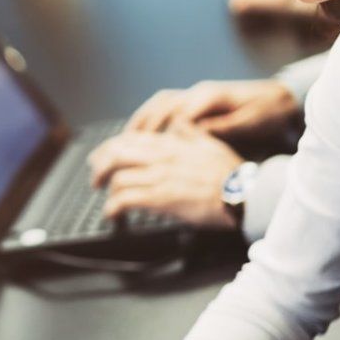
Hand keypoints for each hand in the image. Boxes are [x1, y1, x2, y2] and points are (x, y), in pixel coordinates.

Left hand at [87, 129, 242, 229]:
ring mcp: (160, 177)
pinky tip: (113, 215)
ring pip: (118, 177)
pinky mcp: (161, 198)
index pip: (131, 139)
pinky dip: (113, 208)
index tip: (103, 156)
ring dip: (107, 191)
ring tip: (107, 202)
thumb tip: (177, 123)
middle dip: (100, 166)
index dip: (111, 147)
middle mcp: (162, 157)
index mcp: (171, 143)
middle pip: (116, 154)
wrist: (243, 194)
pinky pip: (126, 199)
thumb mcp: (210, 143)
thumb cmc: (230, 173)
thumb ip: (190, 133)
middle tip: (95, 178)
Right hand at [128, 79, 298, 139]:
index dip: (160, 134)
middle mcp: (199, 92)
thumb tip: (192, 132)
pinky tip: (142, 134)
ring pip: (159, 104)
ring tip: (124, 142)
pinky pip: (166, 106)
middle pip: (160, 106)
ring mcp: (197, 95)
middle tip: (124, 149)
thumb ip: (222, 127)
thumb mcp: (250, 122)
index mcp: (210, 97)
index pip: (175, 114)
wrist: (282, 97)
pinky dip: (151, 118)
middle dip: (141, 128)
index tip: (148, 154)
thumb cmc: (269, 112)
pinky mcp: (198, 101)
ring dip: (141, 121)